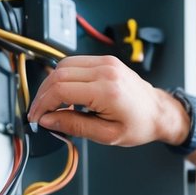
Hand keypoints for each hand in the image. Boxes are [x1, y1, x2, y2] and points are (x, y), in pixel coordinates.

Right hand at [28, 56, 188, 146]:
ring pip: (64, 65)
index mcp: (107, 91)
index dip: (43, 104)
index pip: (61, 89)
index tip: (37, 117)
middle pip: (58, 74)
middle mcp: (106, 71)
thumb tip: (48, 120)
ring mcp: (106, 62)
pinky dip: (64, 77)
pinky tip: (65, 94)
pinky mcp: (105, 60)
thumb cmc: (139, 125)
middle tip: (39, 112)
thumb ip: (74, 125)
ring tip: (51, 105)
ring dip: (51, 84)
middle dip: (43, 94)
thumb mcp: (106, 134)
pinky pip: (75, 63)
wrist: (158, 112)